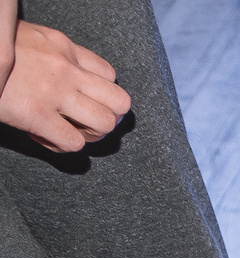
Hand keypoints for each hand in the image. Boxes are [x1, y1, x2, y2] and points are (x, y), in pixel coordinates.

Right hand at [0, 18, 128, 149]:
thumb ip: (55, 56)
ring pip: (105, 123)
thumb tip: (73, 80)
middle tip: (85, 122)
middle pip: (120, 102)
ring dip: (90, 134)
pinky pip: (73, 142)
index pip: (109, 74)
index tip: (84, 101)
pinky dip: (62, 145)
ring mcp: (52, 90)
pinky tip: (44, 136)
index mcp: (63, 46)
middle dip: (108, 117)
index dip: (102, 94)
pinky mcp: (35, 114)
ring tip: (68, 130)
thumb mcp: (31, 40)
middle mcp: (64, 67)